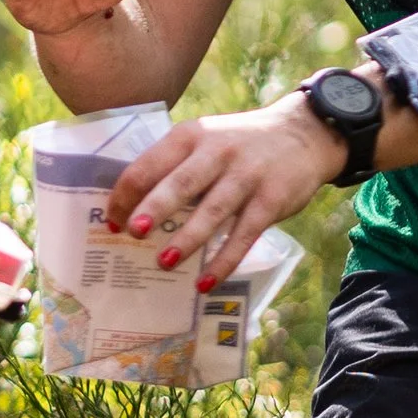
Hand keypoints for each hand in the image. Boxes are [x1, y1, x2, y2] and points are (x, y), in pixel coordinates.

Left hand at [103, 94, 338, 291]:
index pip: (150, 164)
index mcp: (191, 136)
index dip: (127, 194)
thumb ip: (176, 165)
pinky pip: (243, 236)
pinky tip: (204, 283)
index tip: (112, 221)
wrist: (305, 134)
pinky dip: (223, 261)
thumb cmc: (241, 143)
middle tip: (133, 232)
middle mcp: (217, 153)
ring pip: (212, 211)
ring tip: (164, 262)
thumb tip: (132, 208)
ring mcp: (246, 177)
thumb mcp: (207, 139)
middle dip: (154, 207)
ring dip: (187, 239)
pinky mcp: (271, 201)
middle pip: (181, 183)